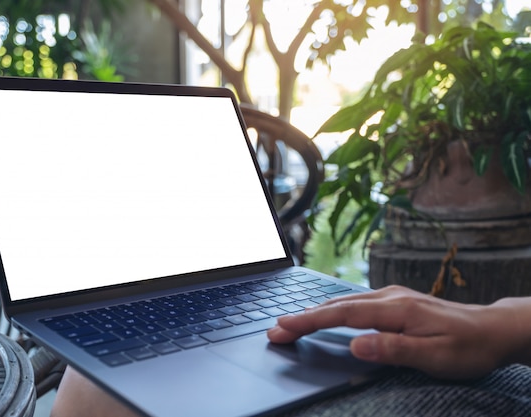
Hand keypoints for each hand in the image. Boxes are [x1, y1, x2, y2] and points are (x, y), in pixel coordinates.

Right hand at [267, 285, 530, 378]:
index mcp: (396, 309)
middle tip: (276, 329)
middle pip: (337, 304)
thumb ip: (393, 349)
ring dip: (315, 312)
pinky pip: (355, 302)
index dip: (310, 321)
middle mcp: (390, 296)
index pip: (343, 314)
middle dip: (303, 316)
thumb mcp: (434, 356)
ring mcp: (392, 296)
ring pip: (344, 301)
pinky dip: (333, 309)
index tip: (283, 327)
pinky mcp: (395, 301)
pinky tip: (325, 314)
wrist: (492, 329)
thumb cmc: (467, 346)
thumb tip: (355, 344)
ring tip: (291, 322)